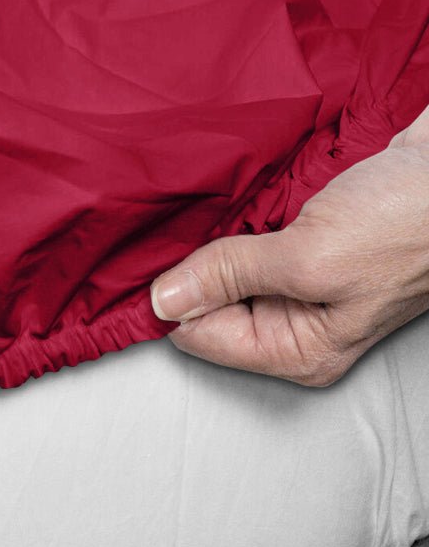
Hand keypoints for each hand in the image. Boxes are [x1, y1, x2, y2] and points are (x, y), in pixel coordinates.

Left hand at [149, 103, 428, 386]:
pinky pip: (245, 238)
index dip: (169, 301)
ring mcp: (298, 282)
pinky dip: (232, 218)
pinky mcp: (301, 242)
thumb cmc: (402, 223)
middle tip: (170, 226)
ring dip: (208, 238)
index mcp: (297, 348)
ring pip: (222, 267)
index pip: (200, 337)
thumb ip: (232, 276)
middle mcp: (294, 323)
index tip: (143, 261)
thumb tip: (161, 302)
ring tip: (194, 208)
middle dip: (188, 267)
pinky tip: (223, 197)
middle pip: (207, 303)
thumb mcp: (309, 258)